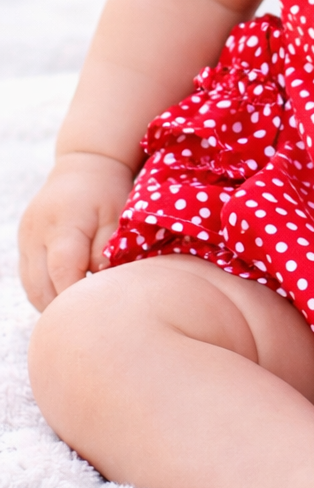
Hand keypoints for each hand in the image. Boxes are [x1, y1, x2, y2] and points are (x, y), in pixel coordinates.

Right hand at [18, 152, 134, 311]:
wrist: (85, 164)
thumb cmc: (107, 192)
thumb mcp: (116, 215)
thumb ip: (107, 248)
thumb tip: (100, 279)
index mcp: (62, 224)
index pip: (63, 272)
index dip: (76, 297)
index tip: (95, 313)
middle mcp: (36, 233)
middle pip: (41, 286)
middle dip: (63, 308)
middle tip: (89, 323)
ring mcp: (25, 239)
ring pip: (32, 288)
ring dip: (52, 304)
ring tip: (79, 314)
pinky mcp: (23, 243)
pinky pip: (29, 279)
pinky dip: (45, 293)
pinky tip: (66, 299)